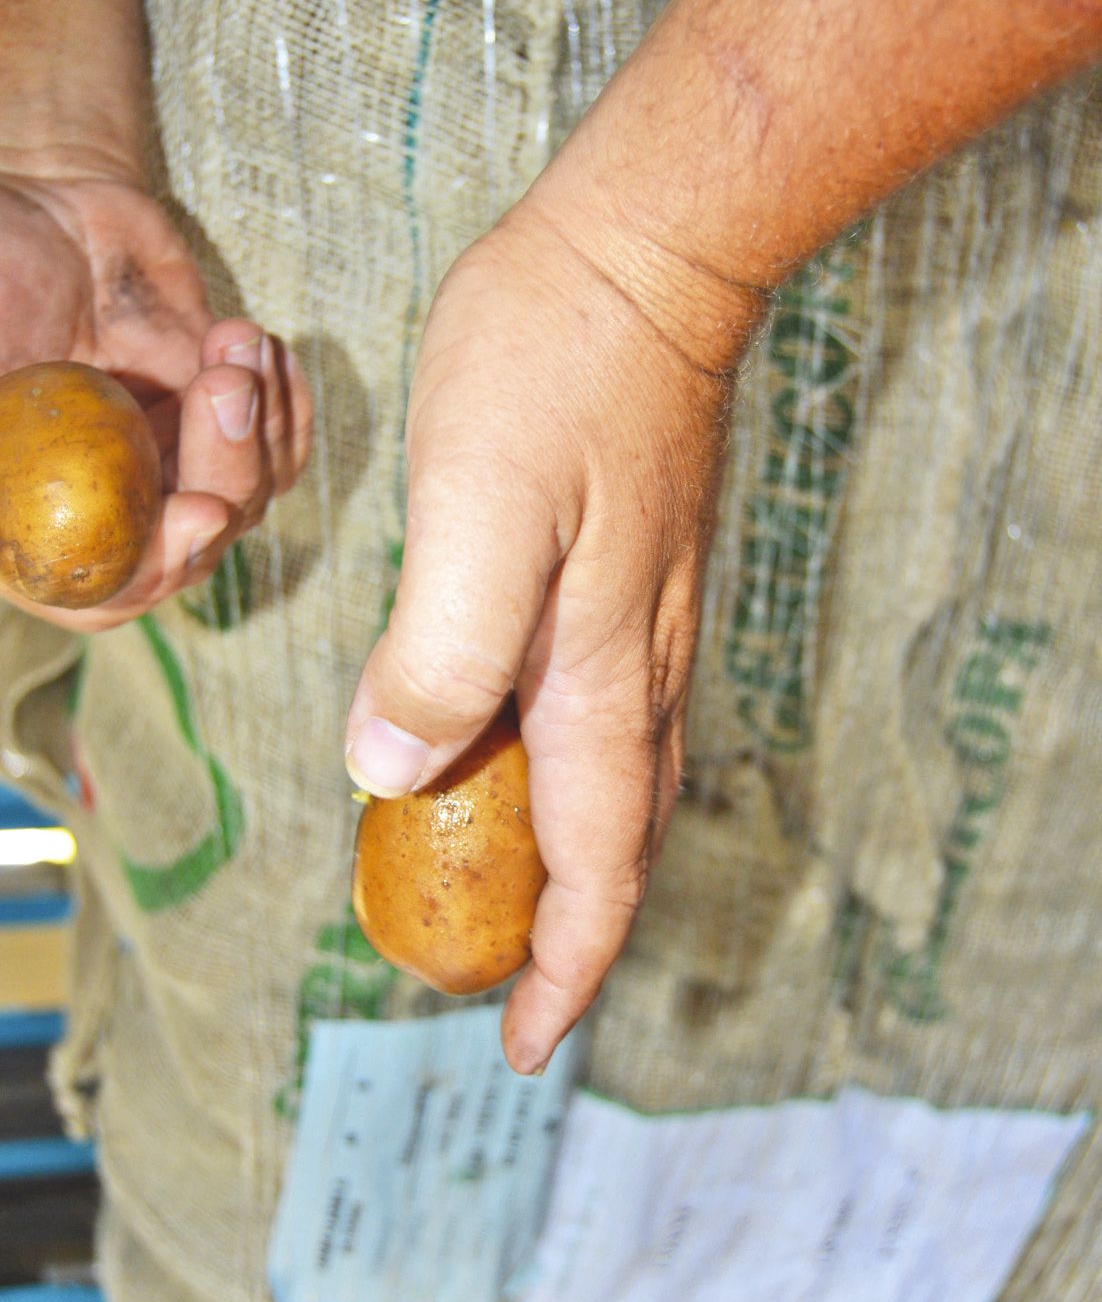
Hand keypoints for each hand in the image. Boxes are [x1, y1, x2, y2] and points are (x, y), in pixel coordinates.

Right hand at [0, 171, 312, 627]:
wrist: (42, 217)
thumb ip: (4, 438)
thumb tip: (7, 513)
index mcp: (40, 517)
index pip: (111, 588)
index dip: (160, 563)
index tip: (201, 513)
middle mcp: (114, 508)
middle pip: (200, 541)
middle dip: (229, 467)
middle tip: (226, 386)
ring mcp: (176, 467)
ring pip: (253, 489)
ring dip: (264, 418)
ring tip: (236, 339)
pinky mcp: (228, 422)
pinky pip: (283, 440)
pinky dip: (287, 396)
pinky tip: (255, 344)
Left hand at [345, 194, 761, 1072]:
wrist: (647, 258)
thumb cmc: (557, 369)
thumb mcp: (479, 509)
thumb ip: (442, 651)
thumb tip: (393, 772)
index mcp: (600, 680)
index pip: (596, 868)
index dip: (562, 969)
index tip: (521, 1044)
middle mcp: (637, 671)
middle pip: (617, 847)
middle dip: (568, 938)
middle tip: (507, 993)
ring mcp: (644, 624)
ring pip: (618, 789)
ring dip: (573, 868)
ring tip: (510, 904)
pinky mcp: (634, 579)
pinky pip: (608, 721)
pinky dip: (568, 782)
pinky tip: (521, 759)